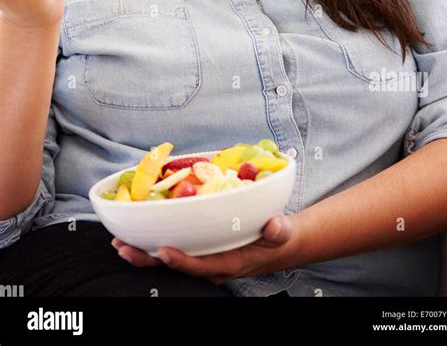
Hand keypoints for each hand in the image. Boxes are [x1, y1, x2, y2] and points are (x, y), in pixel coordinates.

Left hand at [111, 212, 303, 284]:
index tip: (162, 250)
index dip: (180, 261)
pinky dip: (152, 241)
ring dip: (143, 252)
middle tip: (123, 247)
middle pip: (174, 266)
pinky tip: (136, 231)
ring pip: (168, 260)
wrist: (279, 244)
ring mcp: (203, 259)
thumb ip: (278, 230)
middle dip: (147, 259)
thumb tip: (274, 226)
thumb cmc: (278, 237)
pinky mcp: (199, 250)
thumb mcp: (282, 232)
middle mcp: (211, 265)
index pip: (200, 266)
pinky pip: (173, 249)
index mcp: (229, 262)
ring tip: (119, 242)